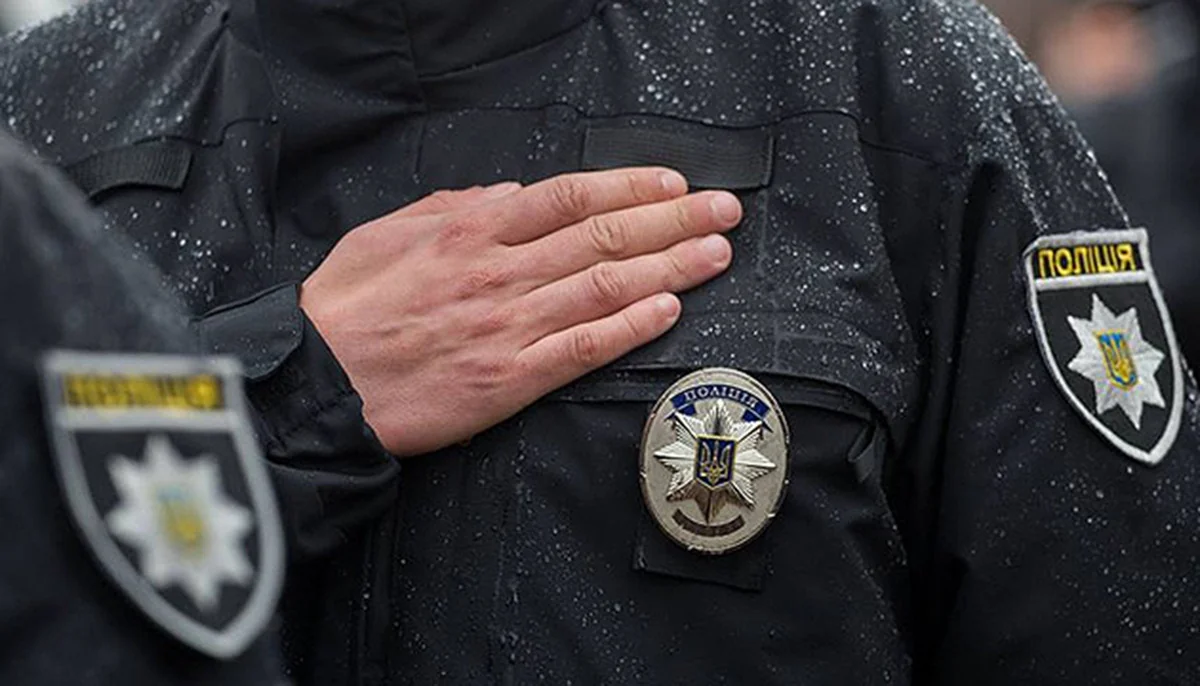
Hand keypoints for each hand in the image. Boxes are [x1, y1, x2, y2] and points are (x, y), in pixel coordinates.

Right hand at [300, 168, 740, 455]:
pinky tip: (669, 311)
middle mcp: (500, 272)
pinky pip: (583, 349)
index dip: (628, 186)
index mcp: (470, 231)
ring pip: (606, 287)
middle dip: (673, 221)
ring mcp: (510, 327)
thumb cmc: (342, 311)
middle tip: (725, 212)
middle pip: (604, 236)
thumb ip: (449, 207)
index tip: (672, 184)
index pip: (568, 197)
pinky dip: (630, 328)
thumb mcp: (382, 235)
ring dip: (670, 267)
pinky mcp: (510, 380)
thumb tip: (508, 195)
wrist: (315, 388)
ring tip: (716, 255)